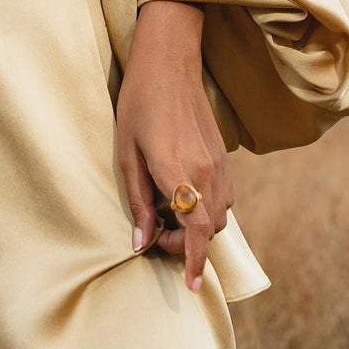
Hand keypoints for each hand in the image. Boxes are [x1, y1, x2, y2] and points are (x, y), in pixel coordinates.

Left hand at [115, 0, 231, 293]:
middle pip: (209, 228)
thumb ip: (138, 200)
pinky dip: (205, 206)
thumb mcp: (126, 152)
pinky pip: (222, 195)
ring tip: (165, 212)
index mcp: (178, 171)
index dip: (193, 261)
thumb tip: (140, 241)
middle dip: (185, 243)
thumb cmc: (138, 103)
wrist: (170, 61)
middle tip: (155, 233)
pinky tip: (179, 193)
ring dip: (197, 225)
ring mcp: (218, 163)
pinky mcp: (222, 155)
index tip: (191, 286)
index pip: (196, 230)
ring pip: (219, 213)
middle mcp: (206, 172)